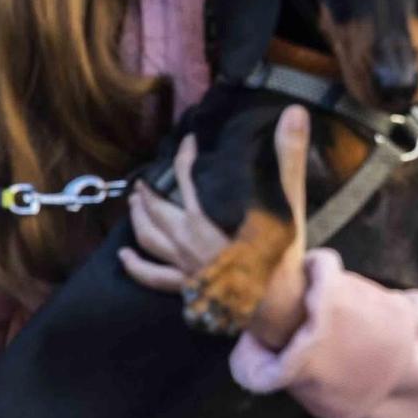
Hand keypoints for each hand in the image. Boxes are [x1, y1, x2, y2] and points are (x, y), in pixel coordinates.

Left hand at [122, 105, 310, 350]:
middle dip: (149, 193)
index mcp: (205, 218)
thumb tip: (294, 112)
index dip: (184, 156)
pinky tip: (123, 257)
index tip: (188, 141)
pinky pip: (152, 276)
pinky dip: (135, 266)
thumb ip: (288, 157)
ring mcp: (182, 266)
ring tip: (133, 204)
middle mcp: (186, 241)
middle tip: (144, 179)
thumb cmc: (281, 257)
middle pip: (157, 211)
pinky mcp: (185, 287)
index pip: (185, 178)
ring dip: (138, 220)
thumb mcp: (287, 203)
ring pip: (149, 239)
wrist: (277, 305)